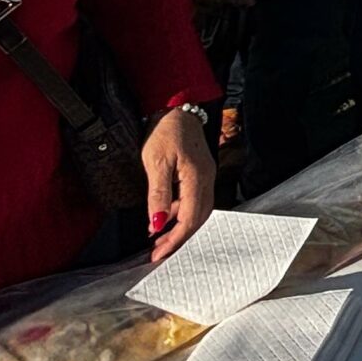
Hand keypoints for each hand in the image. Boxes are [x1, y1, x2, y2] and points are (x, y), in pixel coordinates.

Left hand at [143, 109, 216, 260]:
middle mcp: (206, 180)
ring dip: (180, 227)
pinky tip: (164, 214)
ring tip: (159, 237)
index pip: (190, 219)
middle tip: (159, 253)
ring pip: (198, 211)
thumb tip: (156, 224)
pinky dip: (180, 212)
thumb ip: (158, 195)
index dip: (175, 240)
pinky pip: (194, 200)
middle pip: (198, 219)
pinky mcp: (200, 172)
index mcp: (198, 179)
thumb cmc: (165, 130)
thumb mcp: (155, 162)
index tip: (158, 254)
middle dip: (179, 238)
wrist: (176, 106)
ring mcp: (205, 175)